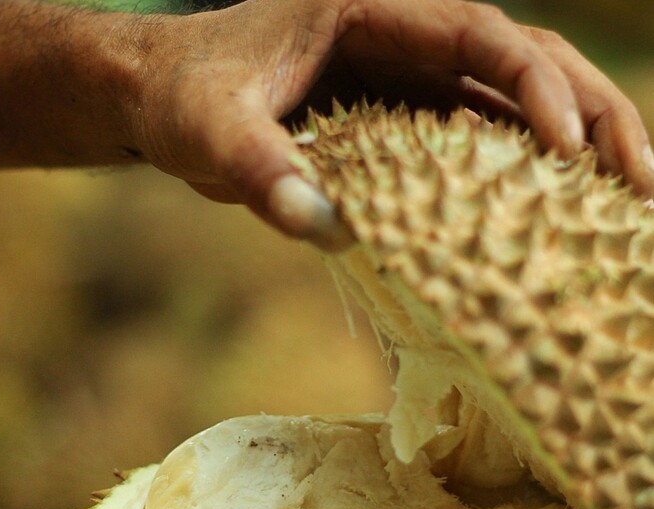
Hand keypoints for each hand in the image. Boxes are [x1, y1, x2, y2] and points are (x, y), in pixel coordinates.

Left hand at [121, 0, 653, 241]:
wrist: (163, 97)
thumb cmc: (184, 98)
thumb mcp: (209, 129)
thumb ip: (257, 169)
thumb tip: (323, 226)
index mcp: (370, 8)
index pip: (481, 34)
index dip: (537, 88)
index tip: (573, 151)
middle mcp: (404, 35)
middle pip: (526, 59)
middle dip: (593, 115)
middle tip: (642, 183)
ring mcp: (408, 77)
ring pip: (515, 99)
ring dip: (578, 144)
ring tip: (627, 201)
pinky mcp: (402, 117)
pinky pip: (479, 136)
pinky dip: (524, 169)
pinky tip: (555, 210)